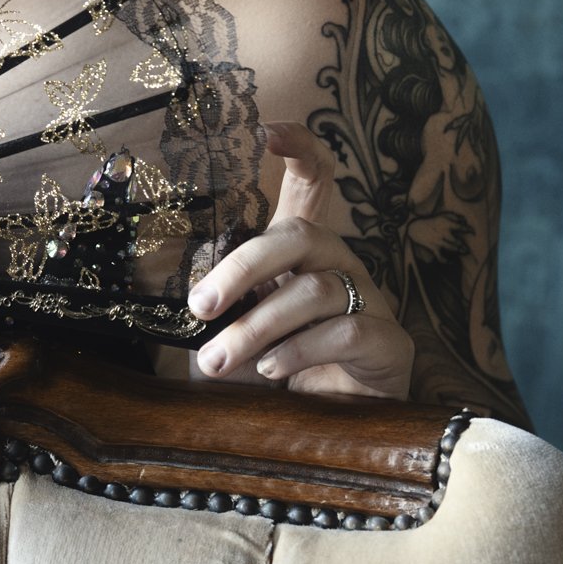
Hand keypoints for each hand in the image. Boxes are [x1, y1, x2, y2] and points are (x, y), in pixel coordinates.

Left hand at [186, 122, 412, 399]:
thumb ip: (213, 304)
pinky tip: (271, 370)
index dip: (299, 149)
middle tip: (200, 307)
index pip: (312, 182)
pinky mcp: (389, 341)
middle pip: (299, 235)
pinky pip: (344, 330)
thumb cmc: (267, 370)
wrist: (319, 432)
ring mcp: (368, 298)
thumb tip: (173, 287)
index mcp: (301, 250)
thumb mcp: (230, 330)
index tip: (266, 131)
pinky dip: (298, 351)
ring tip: (218, 360)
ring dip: (256, 327)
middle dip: (241, 268)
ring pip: (312, 290)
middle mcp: (338, 261)